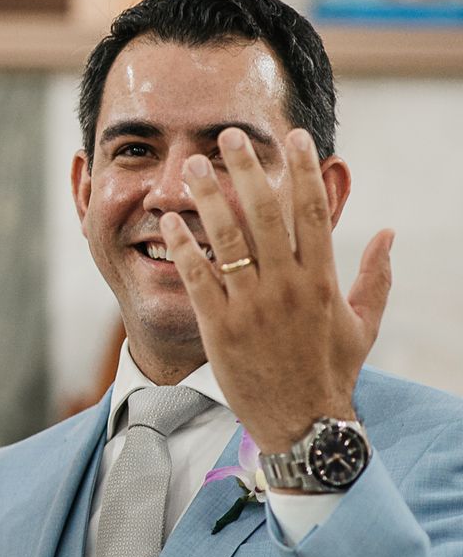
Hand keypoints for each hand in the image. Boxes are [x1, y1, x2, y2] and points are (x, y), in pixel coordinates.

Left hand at [161, 127, 392, 455]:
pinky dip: (183, 246)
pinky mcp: (220, 327)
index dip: (303, 171)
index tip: (294, 137)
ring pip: (227, 239)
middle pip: (265, 214)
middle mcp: (288, 287)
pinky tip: (167, 222)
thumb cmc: (331, 372)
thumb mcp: (364, 324)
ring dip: (208, 197)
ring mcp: (252, 306)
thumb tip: (389, 232)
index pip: (313, 213)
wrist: (302, 423)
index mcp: (322, 281)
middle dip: (249, 169)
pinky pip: (198, 277)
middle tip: (230, 134)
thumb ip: (375, 277)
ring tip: (194, 165)